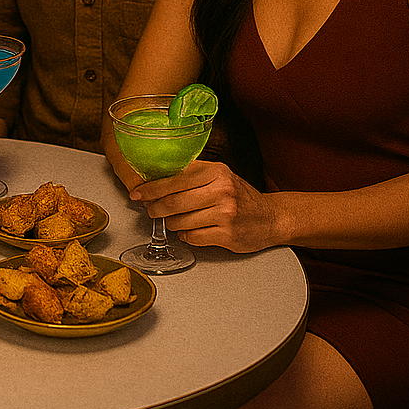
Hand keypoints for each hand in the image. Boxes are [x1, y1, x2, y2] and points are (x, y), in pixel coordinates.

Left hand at [129, 160, 280, 253]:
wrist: (270, 217)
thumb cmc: (239, 195)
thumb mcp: (218, 175)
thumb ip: (192, 174)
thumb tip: (155, 179)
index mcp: (216, 171)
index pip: (174, 178)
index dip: (151, 187)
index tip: (138, 192)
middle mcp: (221, 190)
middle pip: (174, 201)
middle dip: (155, 207)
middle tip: (150, 209)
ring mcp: (226, 214)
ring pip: (181, 221)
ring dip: (170, 223)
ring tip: (172, 220)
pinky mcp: (228, 235)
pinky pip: (192, 237)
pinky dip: (184, 235)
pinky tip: (188, 230)